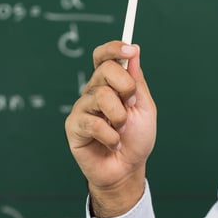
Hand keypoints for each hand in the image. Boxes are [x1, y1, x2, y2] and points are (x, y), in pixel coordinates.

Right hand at [64, 41, 156, 216]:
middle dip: (125, 87)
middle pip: (105, 69)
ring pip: (101, 95)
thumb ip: (137, 81)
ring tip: (122, 130)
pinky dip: (110, 135)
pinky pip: (93, 121)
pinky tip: (112, 143)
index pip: (103, 56)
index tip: (131, 49)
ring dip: (120, 116)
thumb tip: (133, 51)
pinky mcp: (74, 127)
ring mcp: (82, 108)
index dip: (114, 48)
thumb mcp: (144, 107)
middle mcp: (93, 91)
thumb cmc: (136, 139)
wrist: (128, 169)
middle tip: (131, 106)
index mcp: (110, 83)